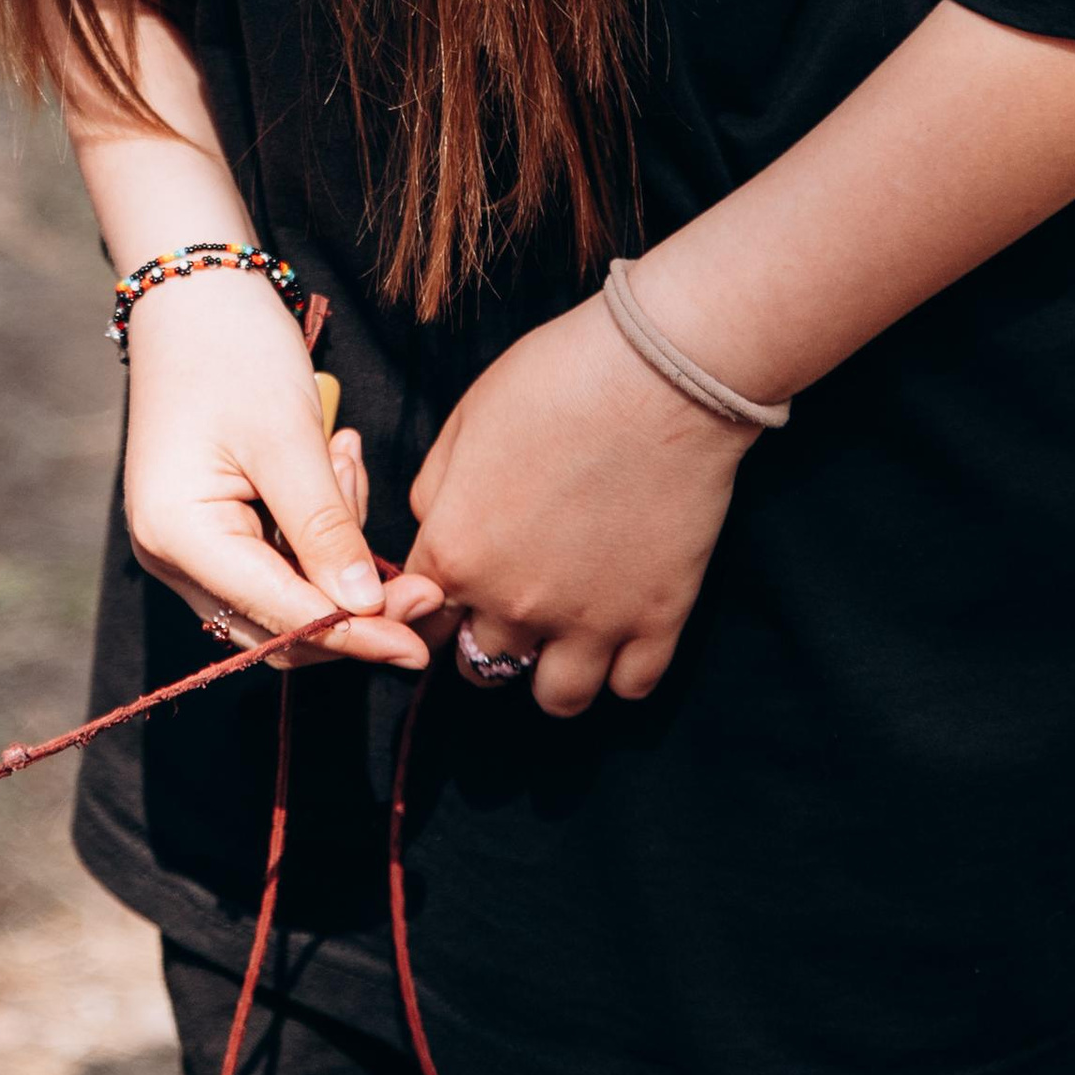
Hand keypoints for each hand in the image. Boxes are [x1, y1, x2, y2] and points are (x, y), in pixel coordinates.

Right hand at [120, 269, 440, 669]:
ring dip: (336, 551)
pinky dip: (319, 527)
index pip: (279, 616)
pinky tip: (333, 460)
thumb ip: (327, 530)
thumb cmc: (233, 349)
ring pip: (284, 593)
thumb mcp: (288, 438)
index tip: (419, 645)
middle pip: (279, 624)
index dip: (354, 635)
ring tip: (345, 459)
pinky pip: (277, 557)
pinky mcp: (210, 524)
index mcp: (179, 536)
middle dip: (352, 602)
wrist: (192, 289)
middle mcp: (172, 554)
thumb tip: (367, 610)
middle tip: (417, 574)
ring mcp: (187, 543)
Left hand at [403, 295, 754, 716]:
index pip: (417, 615)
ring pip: (555, 699)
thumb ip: (435, 489)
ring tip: (565, 634)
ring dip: (551, 672)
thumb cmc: (554, 379)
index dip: (431, 601)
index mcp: (457, 552)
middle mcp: (514, 604)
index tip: (456, 585)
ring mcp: (589, 621)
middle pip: (478, 666)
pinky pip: (630, 687)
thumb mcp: (465, 419)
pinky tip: (621, 632)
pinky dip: (622, 669)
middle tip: (513, 604)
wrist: (656, 375)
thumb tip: (433, 526)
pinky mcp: (656, 621)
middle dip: (486, 639)